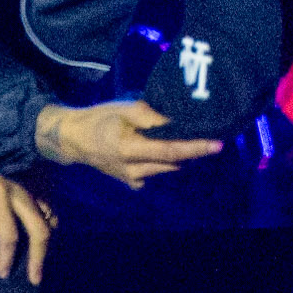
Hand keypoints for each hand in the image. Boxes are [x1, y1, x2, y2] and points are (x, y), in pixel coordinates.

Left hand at [0, 164, 55, 283]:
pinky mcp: (34, 174)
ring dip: (46, 239)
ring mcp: (31, 181)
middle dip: (39, 257)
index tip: (4, 274)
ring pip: (48, 215)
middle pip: (39, 229)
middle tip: (36, 279)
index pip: (8, 233)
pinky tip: (43, 228)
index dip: (7, 257)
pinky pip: (48, 201)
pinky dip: (49, 218)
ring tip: (40, 257)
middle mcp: (20, 189)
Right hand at [34, 99, 222, 189]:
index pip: (170, 150)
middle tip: (205, 132)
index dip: (196, 148)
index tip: (218, 144)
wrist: (74, 139)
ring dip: (176, 154)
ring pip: (165, 167)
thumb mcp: (126, 109)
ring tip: (180, 135)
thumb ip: (153, 117)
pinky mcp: (131, 182)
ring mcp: (132, 179)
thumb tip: (180, 121)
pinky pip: (155, 171)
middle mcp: (133, 170)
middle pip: (172, 161)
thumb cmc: (100, 118)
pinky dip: (162, 160)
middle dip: (190, 149)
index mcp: (129, 148)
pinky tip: (157, 146)